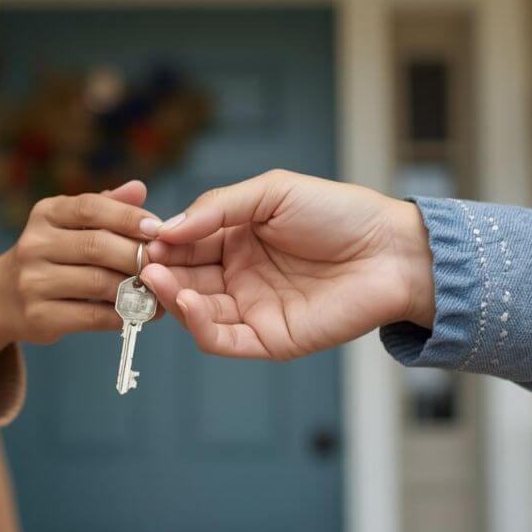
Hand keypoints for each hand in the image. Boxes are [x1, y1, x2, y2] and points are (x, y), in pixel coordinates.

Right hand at [0, 181, 160, 373]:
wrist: (2, 297)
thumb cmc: (53, 254)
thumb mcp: (71, 224)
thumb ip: (107, 207)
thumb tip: (139, 189)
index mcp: (46, 213)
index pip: (90, 208)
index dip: (128, 217)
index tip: (159, 229)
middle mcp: (34, 244)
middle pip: (97, 246)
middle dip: (137, 255)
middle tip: (165, 262)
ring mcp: (33, 282)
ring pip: (98, 283)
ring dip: (136, 287)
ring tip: (161, 289)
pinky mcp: (39, 316)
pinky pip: (92, 316)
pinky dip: (123, 314)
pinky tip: (143, 312)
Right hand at [139, 170, 434, 360]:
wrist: (393, 251)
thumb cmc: (340, 213)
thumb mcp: (272, 192)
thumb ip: (217, 208)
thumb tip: (165, 229)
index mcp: (236, 239)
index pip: (183, 245)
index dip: (160, 243)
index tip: (140, 238)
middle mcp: (238, 276)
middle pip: (182, 280)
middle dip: (156, 272)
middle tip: (137, 263)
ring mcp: (252, 309)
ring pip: (194, 311)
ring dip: (169, 297)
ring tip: (155, 277)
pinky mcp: (269, 339)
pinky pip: (222, 339)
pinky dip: (196, 325)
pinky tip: (184, 301)